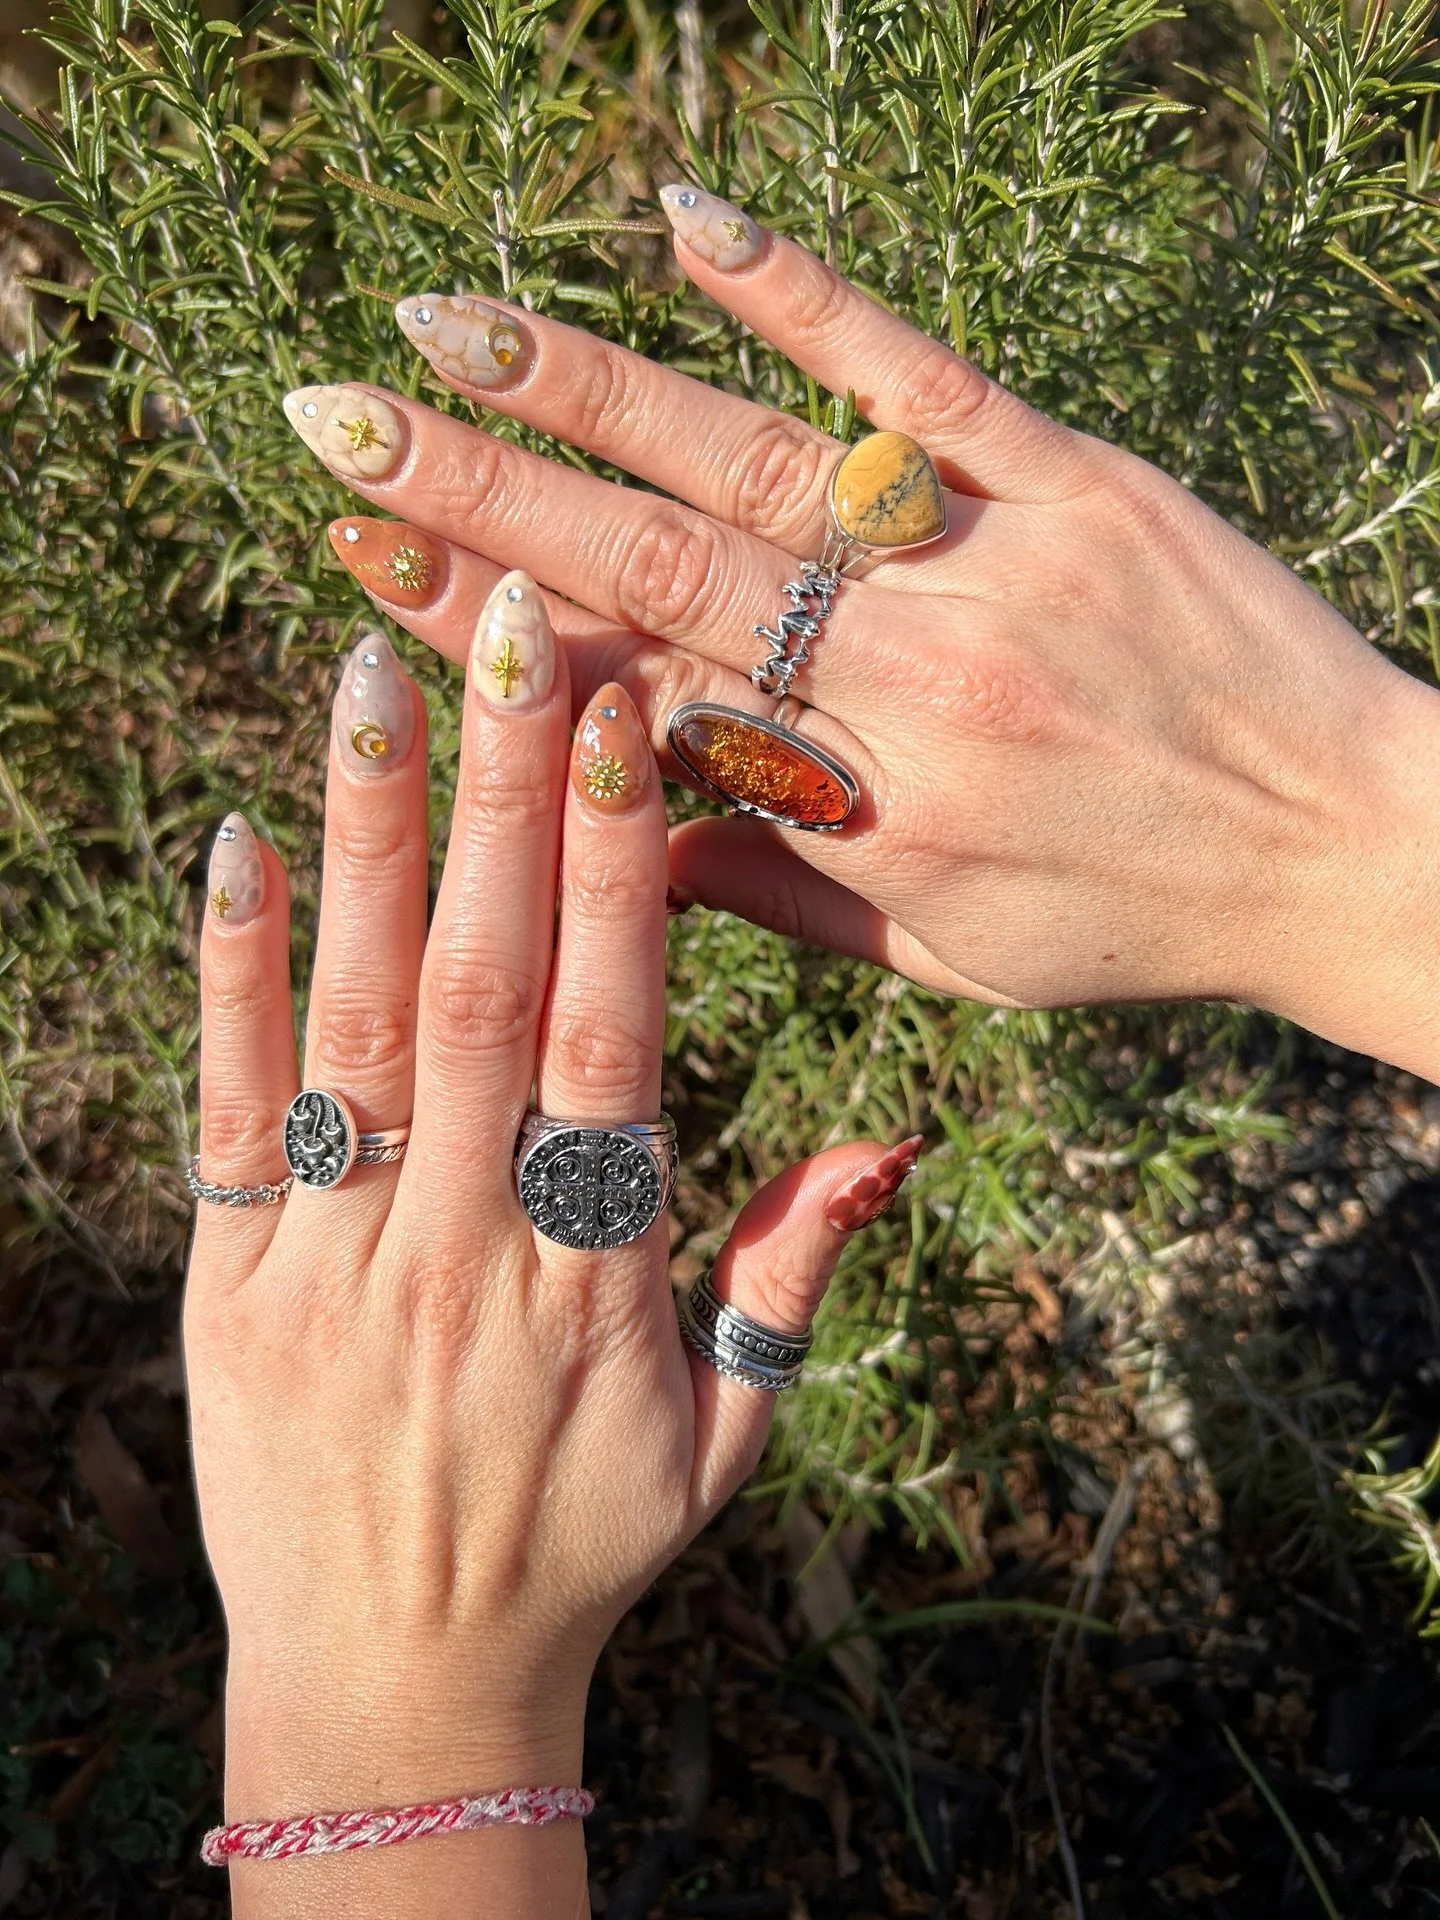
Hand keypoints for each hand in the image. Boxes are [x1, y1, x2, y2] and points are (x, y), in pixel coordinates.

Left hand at [184, 578, 905, 1916]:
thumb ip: (794, 1281)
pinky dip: (230, 974)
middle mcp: (461, 1247)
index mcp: (595, 1274)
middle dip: (504, 797)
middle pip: (486, 989)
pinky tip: (236, 843)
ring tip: (376, 676)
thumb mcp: (723, 1440)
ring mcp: (331, 1263)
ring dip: (370, 841)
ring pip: (357, 1022)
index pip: (609, 1037)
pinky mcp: (229, 1286)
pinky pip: (228, 1110)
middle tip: (512, 626)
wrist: (398, 1686)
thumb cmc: (578, 1546)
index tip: (623, 726)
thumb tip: (888, 1143)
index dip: (616, 876)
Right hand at [283, 188, 1439, 1080]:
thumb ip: (776, 895)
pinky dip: (807, 296)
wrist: (1352, 848)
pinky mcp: (1081, 477)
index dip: (487, 630)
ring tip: (449, 326)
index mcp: (866, 817)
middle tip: (332, 419)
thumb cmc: (1136, 920)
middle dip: (480, 494)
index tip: (363, 560)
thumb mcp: (945, 957)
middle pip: (661, 571)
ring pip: (762, 462)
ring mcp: (995, 563)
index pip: (636, 703)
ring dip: (594, 388)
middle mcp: (912, 686)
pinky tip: (690, 224)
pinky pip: (925, 373)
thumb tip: (616, 841)